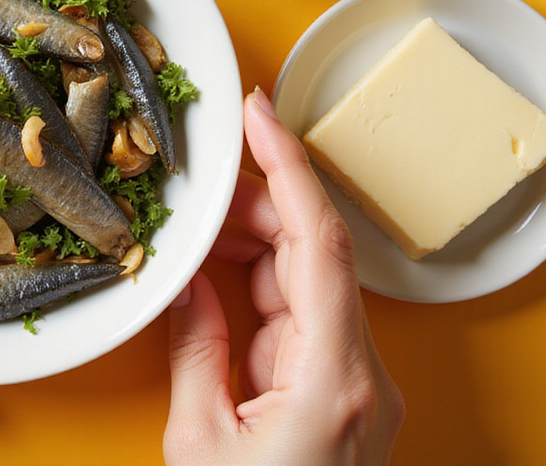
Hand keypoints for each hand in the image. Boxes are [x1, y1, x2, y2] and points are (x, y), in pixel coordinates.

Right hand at [164, 87, 402, 464]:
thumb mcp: (199, 438)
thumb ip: (196, 344)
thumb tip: (185, 278)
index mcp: (333, 376)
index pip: (319, 243)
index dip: (288, 167)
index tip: (258, 113)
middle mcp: (361, 372)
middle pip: (314, 254)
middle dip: (254, 205)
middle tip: (196, 176)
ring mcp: (357, 383)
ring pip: (305, 281)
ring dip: (249, 247)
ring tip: (192, 228)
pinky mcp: (341, 394)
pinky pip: (299, 318)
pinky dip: (257, 290)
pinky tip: (214, 278)